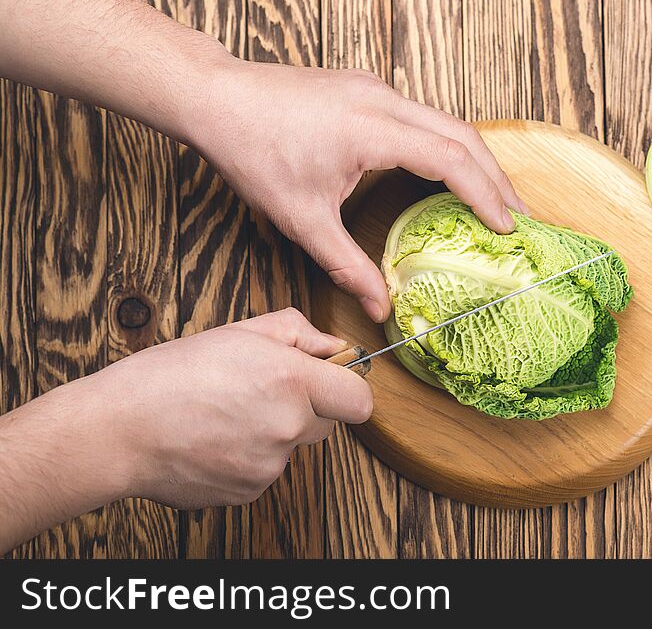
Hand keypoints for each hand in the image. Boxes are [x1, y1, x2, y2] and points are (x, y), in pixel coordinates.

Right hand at [88, 308, 370, 507]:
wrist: (118, 430)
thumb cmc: (169, 376)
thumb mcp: (238, 332)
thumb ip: (297, 333)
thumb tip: (332, 346)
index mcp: (291, 381)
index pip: (360, 400)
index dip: (348, 388)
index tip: (331, 380)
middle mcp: (287, 427)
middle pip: (328, 422)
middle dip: (307, 405)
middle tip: (262, 389)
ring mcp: (270, 466)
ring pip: (292, 446)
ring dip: (274, 431)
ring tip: (226, 413)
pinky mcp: (249, 492)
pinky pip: (266, 470)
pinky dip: (249, 456)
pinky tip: (215, 439)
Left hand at [193, 62, 527, 322]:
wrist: (216, 97)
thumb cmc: (252, 149)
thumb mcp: (300, 218)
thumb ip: (346, 264)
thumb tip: (379, 306)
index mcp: (371, 127)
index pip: (449, 159)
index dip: (483, 194)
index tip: (506, 227)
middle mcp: (382, 99)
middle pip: (462, 134)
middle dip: (496, 177)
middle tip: (520, 216)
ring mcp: (375, 88)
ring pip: (445, 121)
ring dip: (474, 160)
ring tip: (495, 198)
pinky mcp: (366, 88)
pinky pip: (423, 116)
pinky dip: (447, 147)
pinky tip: (450, 174)